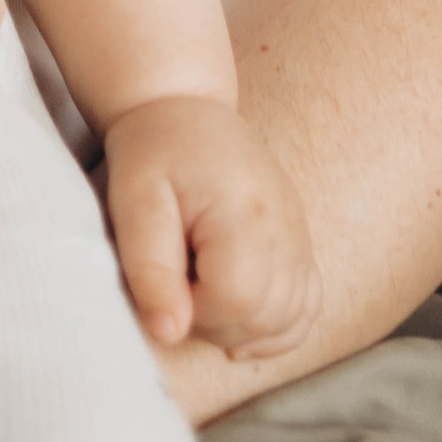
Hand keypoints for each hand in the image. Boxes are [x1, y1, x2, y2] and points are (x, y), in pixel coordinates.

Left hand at [101, 93, 320, 357]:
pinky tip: (239, 316)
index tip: (165, 278)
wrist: (183, 108)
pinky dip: (277, 325)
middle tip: (178, 279)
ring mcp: (298, 236)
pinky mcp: (299, 244)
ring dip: (241, 326)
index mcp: (243, 211)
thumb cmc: (153, 151)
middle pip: (265, 316)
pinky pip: (307, 306)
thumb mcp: (134, 199)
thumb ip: (149, 267)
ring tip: (201, 287)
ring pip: (289, 319)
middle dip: (213, 321)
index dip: (192, 309)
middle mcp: (284, 226)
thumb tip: (169, 333)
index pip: (235, 300)